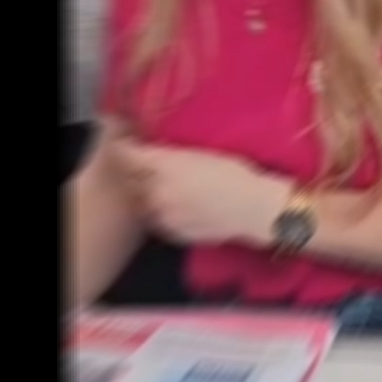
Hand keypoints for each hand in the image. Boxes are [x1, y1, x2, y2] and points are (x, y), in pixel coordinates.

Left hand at [113, 140, 290, 247]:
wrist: (254, 208)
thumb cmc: (235, 174)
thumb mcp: (201, 154)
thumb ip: (171, 156)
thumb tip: (153, 154)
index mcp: (164, 165)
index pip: (128, 154)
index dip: (127, 149)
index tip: (131, 146)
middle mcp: (157, 191)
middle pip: (131, 179)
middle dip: (138, 173)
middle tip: (153, 169)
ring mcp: (163, 215)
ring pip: (143, 203)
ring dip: (149, 196)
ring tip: (171, 191)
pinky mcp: (172, 234)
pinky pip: (158, 222)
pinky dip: (164, 214)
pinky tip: (182, 209)